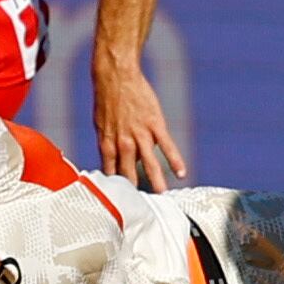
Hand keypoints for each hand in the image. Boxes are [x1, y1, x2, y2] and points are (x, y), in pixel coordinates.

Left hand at [94, 63, 186, 193]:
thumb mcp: (101, 124)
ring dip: (157, 180)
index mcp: (108, 143)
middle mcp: (124, 142)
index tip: (119, 201)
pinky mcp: (155, 124)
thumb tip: (115, 158)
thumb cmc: (106, 99)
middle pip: (130, 172)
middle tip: (141, 207)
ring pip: (149, 162)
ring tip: (163, 195)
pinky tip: (182, 172)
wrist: (116, 76)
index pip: (111, 172)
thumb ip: (109, 143)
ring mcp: (140, 134)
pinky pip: (167, 145)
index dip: (115, 188)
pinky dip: (175, 159)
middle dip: (135, 190)